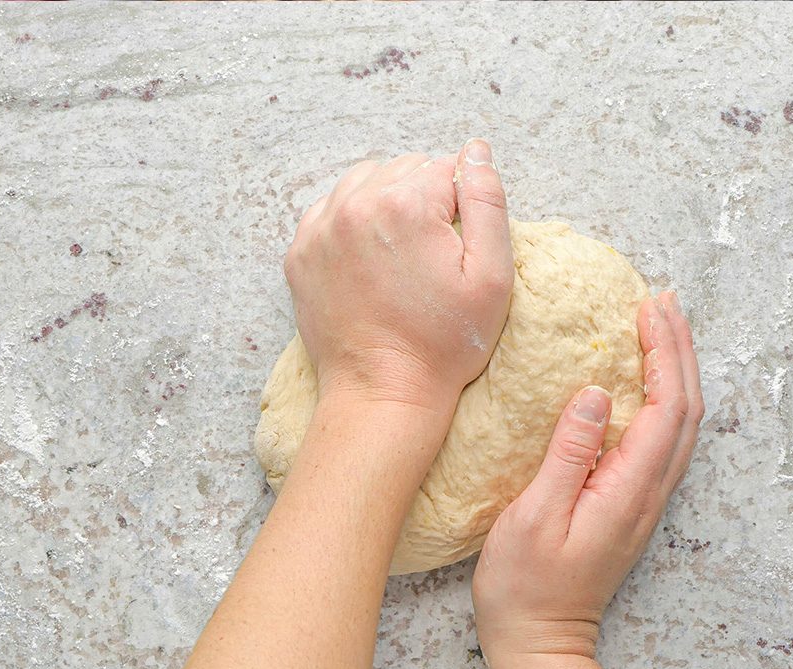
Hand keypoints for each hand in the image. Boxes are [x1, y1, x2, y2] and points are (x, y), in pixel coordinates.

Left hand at [284, 140, 513, 412]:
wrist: (382, 393)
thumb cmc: (443, 344)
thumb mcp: (492, 276)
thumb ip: (488, 201)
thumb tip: (476, 151)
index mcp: (404, 205)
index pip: (445, 169)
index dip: (462, 206)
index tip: (457, 249)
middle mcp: (354, 206)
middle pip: (403, 168)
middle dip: (424, 200)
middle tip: (432, 256)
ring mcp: (320, 229)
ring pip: (364, 182)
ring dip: (388, 204)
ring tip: (403, 254)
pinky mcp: (300, 254)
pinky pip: (330, 210)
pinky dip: (353, 222)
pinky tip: (371, 260)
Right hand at [472, 291, 702, 660]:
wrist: (539, 644)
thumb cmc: (525, 587)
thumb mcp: (534, 517)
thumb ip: (568, 454)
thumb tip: (595, 392)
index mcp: (628, 489)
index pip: (666, 407)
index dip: (663, 352)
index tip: (648, 308)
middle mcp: (648, 493)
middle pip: (686, 410)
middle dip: (680, 349)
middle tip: (664, 300)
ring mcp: (644, 501)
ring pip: (682, 425)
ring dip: (678, 371)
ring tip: (663, 327)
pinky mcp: (631, 505)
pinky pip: (664, 440)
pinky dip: (664, 399)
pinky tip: (645, 383)